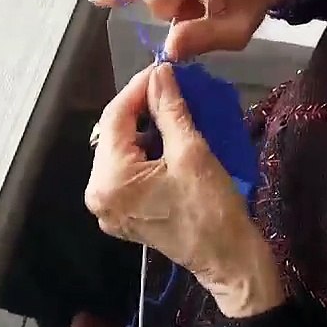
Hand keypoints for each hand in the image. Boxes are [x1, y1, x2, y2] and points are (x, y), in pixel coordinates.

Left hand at [85, 64, 284, 317]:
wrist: (228, 259)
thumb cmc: (211, 208)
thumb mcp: (192, 152)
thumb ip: (170, 109)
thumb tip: (160, 73)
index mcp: (109, 180)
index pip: (115, 118)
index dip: (138, 88)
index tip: (162, 68)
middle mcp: (99, 194)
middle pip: (113, 134)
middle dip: (140, 107)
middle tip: (169, 85)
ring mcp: (109, 207)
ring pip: (121, 150)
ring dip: (144, 127)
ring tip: (171, 105)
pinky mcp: (124, 213)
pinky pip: (128, 170)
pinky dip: (146, 150)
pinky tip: (167, 134)